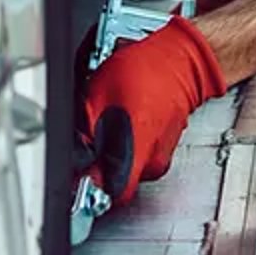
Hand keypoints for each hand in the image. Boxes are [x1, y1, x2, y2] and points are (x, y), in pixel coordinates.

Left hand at [77, 16, 226, 207]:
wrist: (180, 59)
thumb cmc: (146, 70)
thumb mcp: (98, 94)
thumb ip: (83, 131)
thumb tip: (75, 153)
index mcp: (136, 150)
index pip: (112, 194)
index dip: (92, 186)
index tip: (81, 173)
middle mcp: (153, 160)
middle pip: (118, 180)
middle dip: (101, 162)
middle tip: (94, 135)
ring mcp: (162, 155)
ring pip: (129, 167)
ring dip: (116, 150)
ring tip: (113, 120)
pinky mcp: (165, 146)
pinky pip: (141, 154)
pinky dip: (130, 142)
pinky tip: (127, 118)